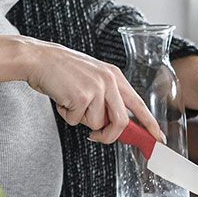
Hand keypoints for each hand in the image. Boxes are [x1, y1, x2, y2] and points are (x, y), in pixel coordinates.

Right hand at [21, 40, 161, 143]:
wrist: (39, 59)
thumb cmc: (62, 71)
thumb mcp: (93, 78)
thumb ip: (106, 98)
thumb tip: (114, 125)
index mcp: (115, 77)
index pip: (138, 104)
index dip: (150, 123)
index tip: (158, 138)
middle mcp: (110, 81)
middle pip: (121, 122)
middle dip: (108, 136)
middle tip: (95, 136)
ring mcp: (97, 88)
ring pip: (96, 124)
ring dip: (80, 119)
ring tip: (70, 101)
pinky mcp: (82, 96)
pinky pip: (76, 121)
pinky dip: (66, 115)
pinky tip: (62, 99)